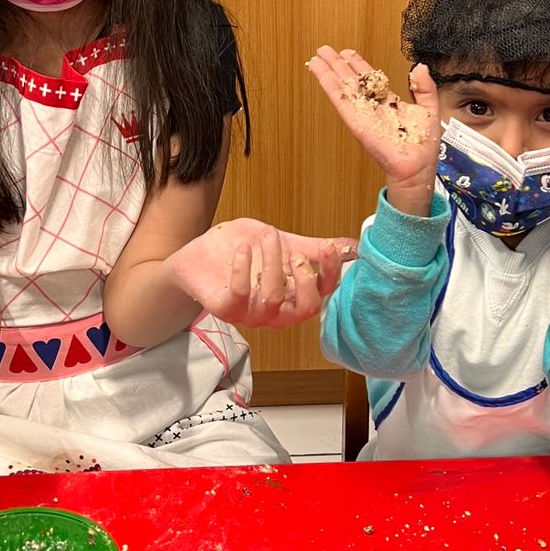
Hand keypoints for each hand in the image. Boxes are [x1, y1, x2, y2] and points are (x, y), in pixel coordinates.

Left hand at [169, 220, 355, 329]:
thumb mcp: (281, 241)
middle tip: (294, 252)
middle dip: (305, 278)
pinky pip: (240, 297)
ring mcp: (250, 314)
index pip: (323, 293)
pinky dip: (244, 270)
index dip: (329, 273)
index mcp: (293, 295)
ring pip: (273, 301)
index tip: (327, 248)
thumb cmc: (240, 250)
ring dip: (273, 265)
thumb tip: (351, 245)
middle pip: (305, 310)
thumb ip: (310, 247)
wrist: (198, 255)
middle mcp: (276, 310)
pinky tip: (243, 248)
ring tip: (267, 236)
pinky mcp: (225, 309)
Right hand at [308, 47, 439, 214]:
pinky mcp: (355, 121)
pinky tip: (320, 72)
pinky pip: (340, 100)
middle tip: (325, 50)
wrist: (416, 166)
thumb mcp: (429, 108)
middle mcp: (372, 106)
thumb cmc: (424, 145)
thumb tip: (420, 68)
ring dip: (328, 71)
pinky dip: (329, 85)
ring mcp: (361, 113)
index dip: (358, 64)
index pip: (369, 79)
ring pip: (341, 87)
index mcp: (388, 103)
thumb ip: (424, 87)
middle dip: (338, 64)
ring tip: (317, 57)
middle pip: (350, 80)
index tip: (348, 53)